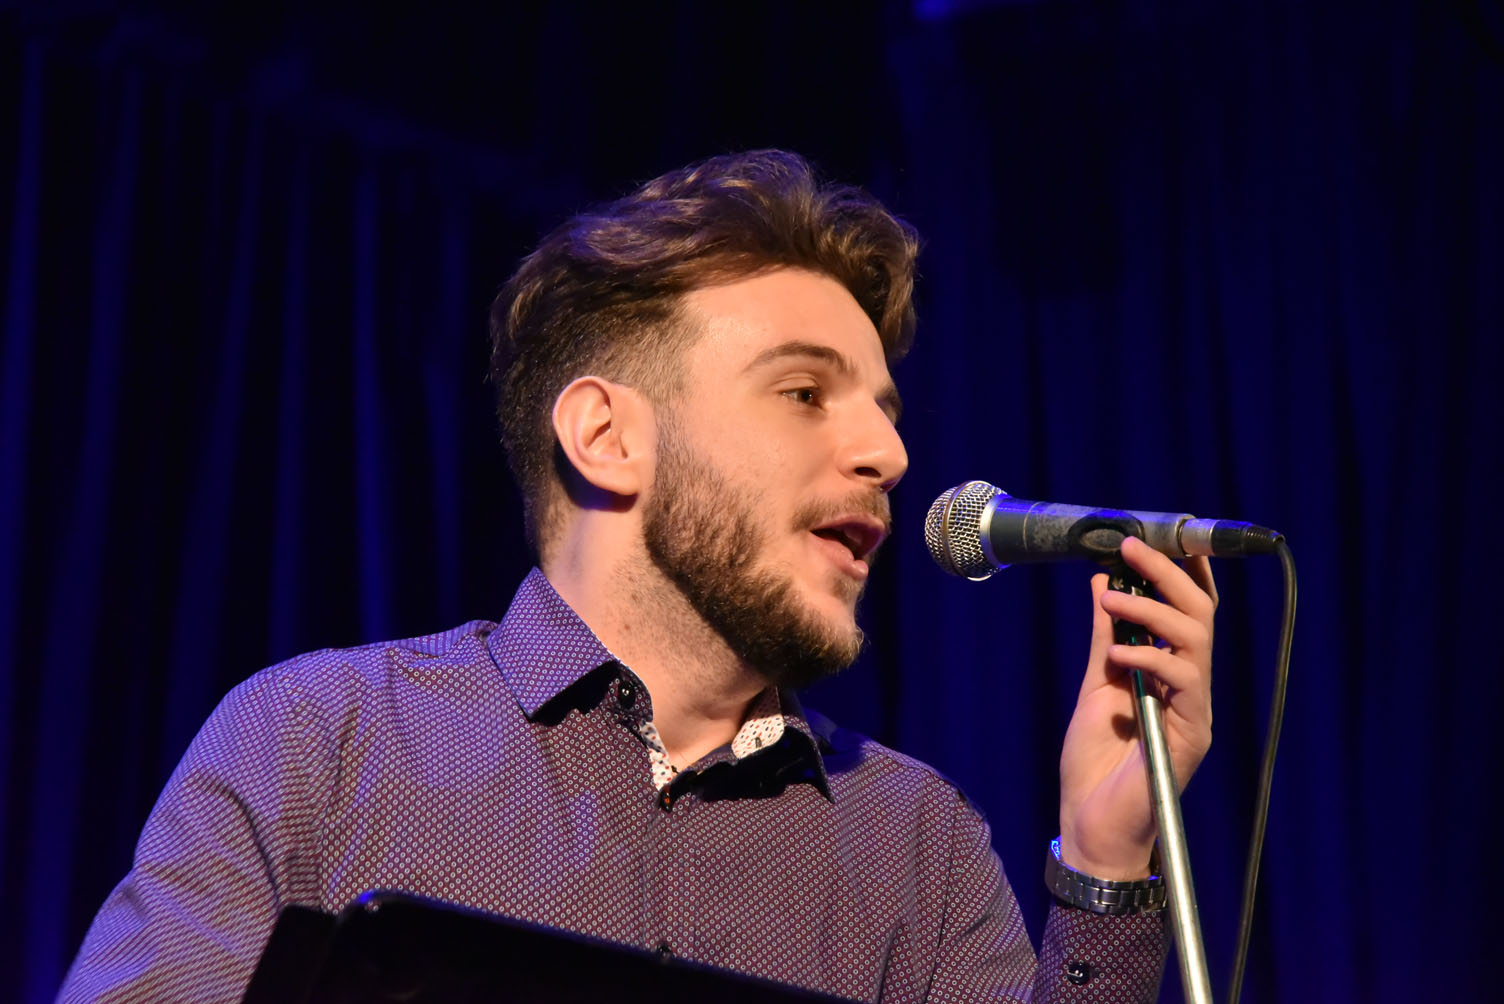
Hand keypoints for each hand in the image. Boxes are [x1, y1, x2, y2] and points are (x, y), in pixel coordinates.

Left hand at [1057, 535, 1216, 878]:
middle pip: (1201, 615)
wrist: (1091, 823)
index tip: (1157, 535)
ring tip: (1115, 603)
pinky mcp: (1191, 735)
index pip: (1189, 612)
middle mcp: (1191, 689)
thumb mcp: (1094, 687)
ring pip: (1197, 641)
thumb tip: (1106, 584)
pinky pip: (1184, 681)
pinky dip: (1150, 659)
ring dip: (1154, 612)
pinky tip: (1119, 655)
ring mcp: (1195, 711)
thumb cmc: (1094, 763)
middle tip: (1132, 548)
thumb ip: (1105, 641)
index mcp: (1171, 674)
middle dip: (1169, 574)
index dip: (1183, 571)